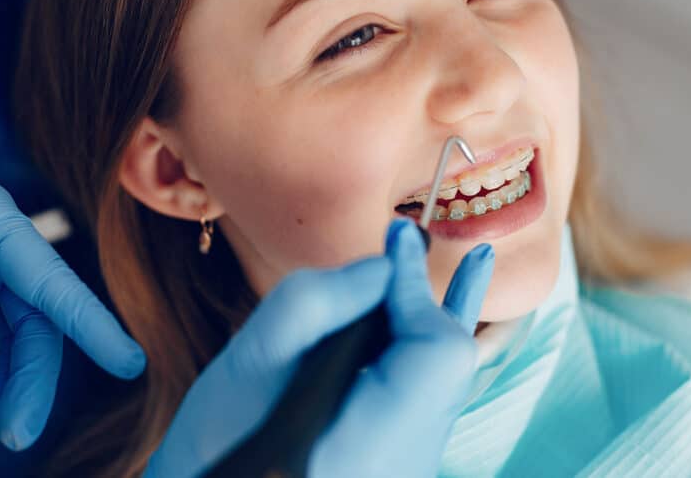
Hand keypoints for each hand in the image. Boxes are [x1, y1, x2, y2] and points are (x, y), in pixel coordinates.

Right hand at [145, 217, 493, 476]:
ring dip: (437, 317)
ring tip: (473, 261)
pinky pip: (427, 396)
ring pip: (442, 381)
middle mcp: (404, 462)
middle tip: (411, 239)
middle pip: (446, 367)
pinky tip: (437, 313)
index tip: (397, 236)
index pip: (433, 349)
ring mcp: (404, 469)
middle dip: (428, 297)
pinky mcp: (393, 464)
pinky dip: (424, 347)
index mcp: (372, 442)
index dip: (416, 286)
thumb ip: (315, 304)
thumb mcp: (250, 364)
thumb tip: (381, 268)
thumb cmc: (217, 444)